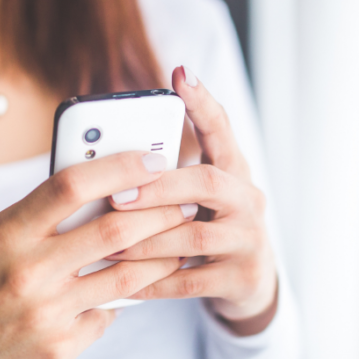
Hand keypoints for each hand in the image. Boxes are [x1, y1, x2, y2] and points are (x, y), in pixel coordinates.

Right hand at [0, 151, 186, 358]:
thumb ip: (33, 217)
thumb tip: (93, 192)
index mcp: (6, 233)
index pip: (71, 185)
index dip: (119, 166)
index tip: (152, 158)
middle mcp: (28, 271)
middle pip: (114, 228)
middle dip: (161, 210)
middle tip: (185, 200)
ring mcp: (46, 313)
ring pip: (126, 277)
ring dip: (162, 256)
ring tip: (181, 243)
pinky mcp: (59, 349)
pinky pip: (106, 316)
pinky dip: (122, 300)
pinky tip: (136, 290)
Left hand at [106, 66, 278, 335]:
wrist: (250, 283)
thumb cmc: (209, 228)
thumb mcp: (198, 198)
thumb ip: (168, 177)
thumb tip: (108, 158)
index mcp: (234, 171)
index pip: (222, 130)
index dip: (203, 103)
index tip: (180, 74)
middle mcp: (249, 200)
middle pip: (208, 182)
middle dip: (159, 188)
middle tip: (116, 195)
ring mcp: (250, 240)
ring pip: (195, 237)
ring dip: (148, 240)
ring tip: (108, 243)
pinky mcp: (242, 278)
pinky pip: (191, 281)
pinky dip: (154, 282)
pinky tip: (125, 284)